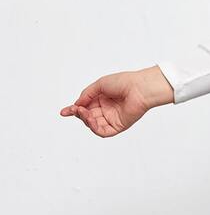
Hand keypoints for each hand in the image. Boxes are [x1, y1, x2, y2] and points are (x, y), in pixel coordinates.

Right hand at [59, 65, 173, 136]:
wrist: (139, 88)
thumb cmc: (123, 82)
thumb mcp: (99, 85)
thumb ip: (86, 95)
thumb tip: (76, 105)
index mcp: (102, 99)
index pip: (85, 107)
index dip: (73, 110)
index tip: (63, 112)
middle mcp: (106, 109)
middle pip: (87, 117)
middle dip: (79, 114)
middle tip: (76, 109)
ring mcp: (112, 118)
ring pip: (94, 125)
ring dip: (86, 120)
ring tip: (84, 112)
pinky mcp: (119, 126)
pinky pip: (103, 132)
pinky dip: (95, 128)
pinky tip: (91, 120)